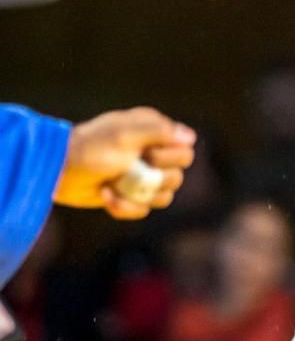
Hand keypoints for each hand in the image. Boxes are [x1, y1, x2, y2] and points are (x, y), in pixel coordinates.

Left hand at [53, 107, 195, 218]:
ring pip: (163, 196)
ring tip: (116, 188)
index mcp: (154, 133)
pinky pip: (143, 209)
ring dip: (139, 196)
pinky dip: (125, 207)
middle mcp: (151, 153)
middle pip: (177, 176)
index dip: (171, 158)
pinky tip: (106, 196)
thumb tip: (190, 137)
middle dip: (155, 179)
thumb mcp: (125, 134)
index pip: (185, 151)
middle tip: (130, 172)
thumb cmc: (90, 148)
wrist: (57, 170)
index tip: (148, 154)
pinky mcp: (127, 195)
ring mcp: (140, 176)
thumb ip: (160, 131)